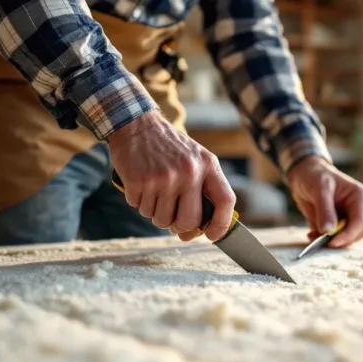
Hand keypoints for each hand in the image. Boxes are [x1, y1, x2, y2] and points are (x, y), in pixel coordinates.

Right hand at [108, 110, 235, 241]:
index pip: (225, 201)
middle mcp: (188, 172)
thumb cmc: (169, 146)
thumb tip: (198, 230)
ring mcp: (163, 178)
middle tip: (173, 221)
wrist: (136, 124)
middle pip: (189, 221)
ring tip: (154, 193)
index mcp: (207, 165)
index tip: (211, 236)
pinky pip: (140, 209)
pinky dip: (139, 203)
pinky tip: (141, 185)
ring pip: (161, 220)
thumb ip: (202, 189)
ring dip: (156, 214)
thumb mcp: (195, 157)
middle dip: (180, 227)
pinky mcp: (139, 182)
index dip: (221, 225)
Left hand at [287, 155, 362, 247]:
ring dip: (331, 241)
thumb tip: (329, 231)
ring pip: (347, 239)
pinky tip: (312, 234)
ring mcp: (349, 218)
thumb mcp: (320, 189)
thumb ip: (325, 210)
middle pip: (357, 233)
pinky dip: (324, 240)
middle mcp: (359, 209)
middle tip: (320, 242)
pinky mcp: (338, 225)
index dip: (348, 235)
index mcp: (360, 197)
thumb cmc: (315, 176)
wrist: (304, 176)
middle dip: (340, 240)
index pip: (361, 222)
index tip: (331, 242)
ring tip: (313, 235)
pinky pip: (335, 238)